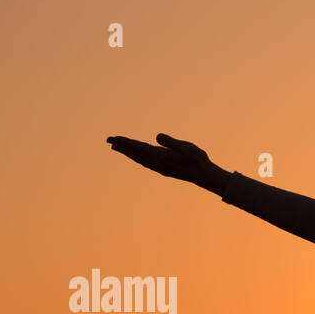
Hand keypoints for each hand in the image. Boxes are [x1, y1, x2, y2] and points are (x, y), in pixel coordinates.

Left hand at [106, 133, 228, 194]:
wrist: (205, 176)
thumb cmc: (198, 160)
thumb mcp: (186, 147)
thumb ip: (170, 142)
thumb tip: (157, 137)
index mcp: (160, 157)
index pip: (138, 147)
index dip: (126, 142)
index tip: (114, 139)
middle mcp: (157, 163)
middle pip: (135, 154)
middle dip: (122, 147)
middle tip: (109, 140)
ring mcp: (160, 168)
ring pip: (139, 159)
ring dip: (128, 153)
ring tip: (117, 147)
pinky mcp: (164, 169)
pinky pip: (145, 163)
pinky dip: (137, 158)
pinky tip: (136, 157)